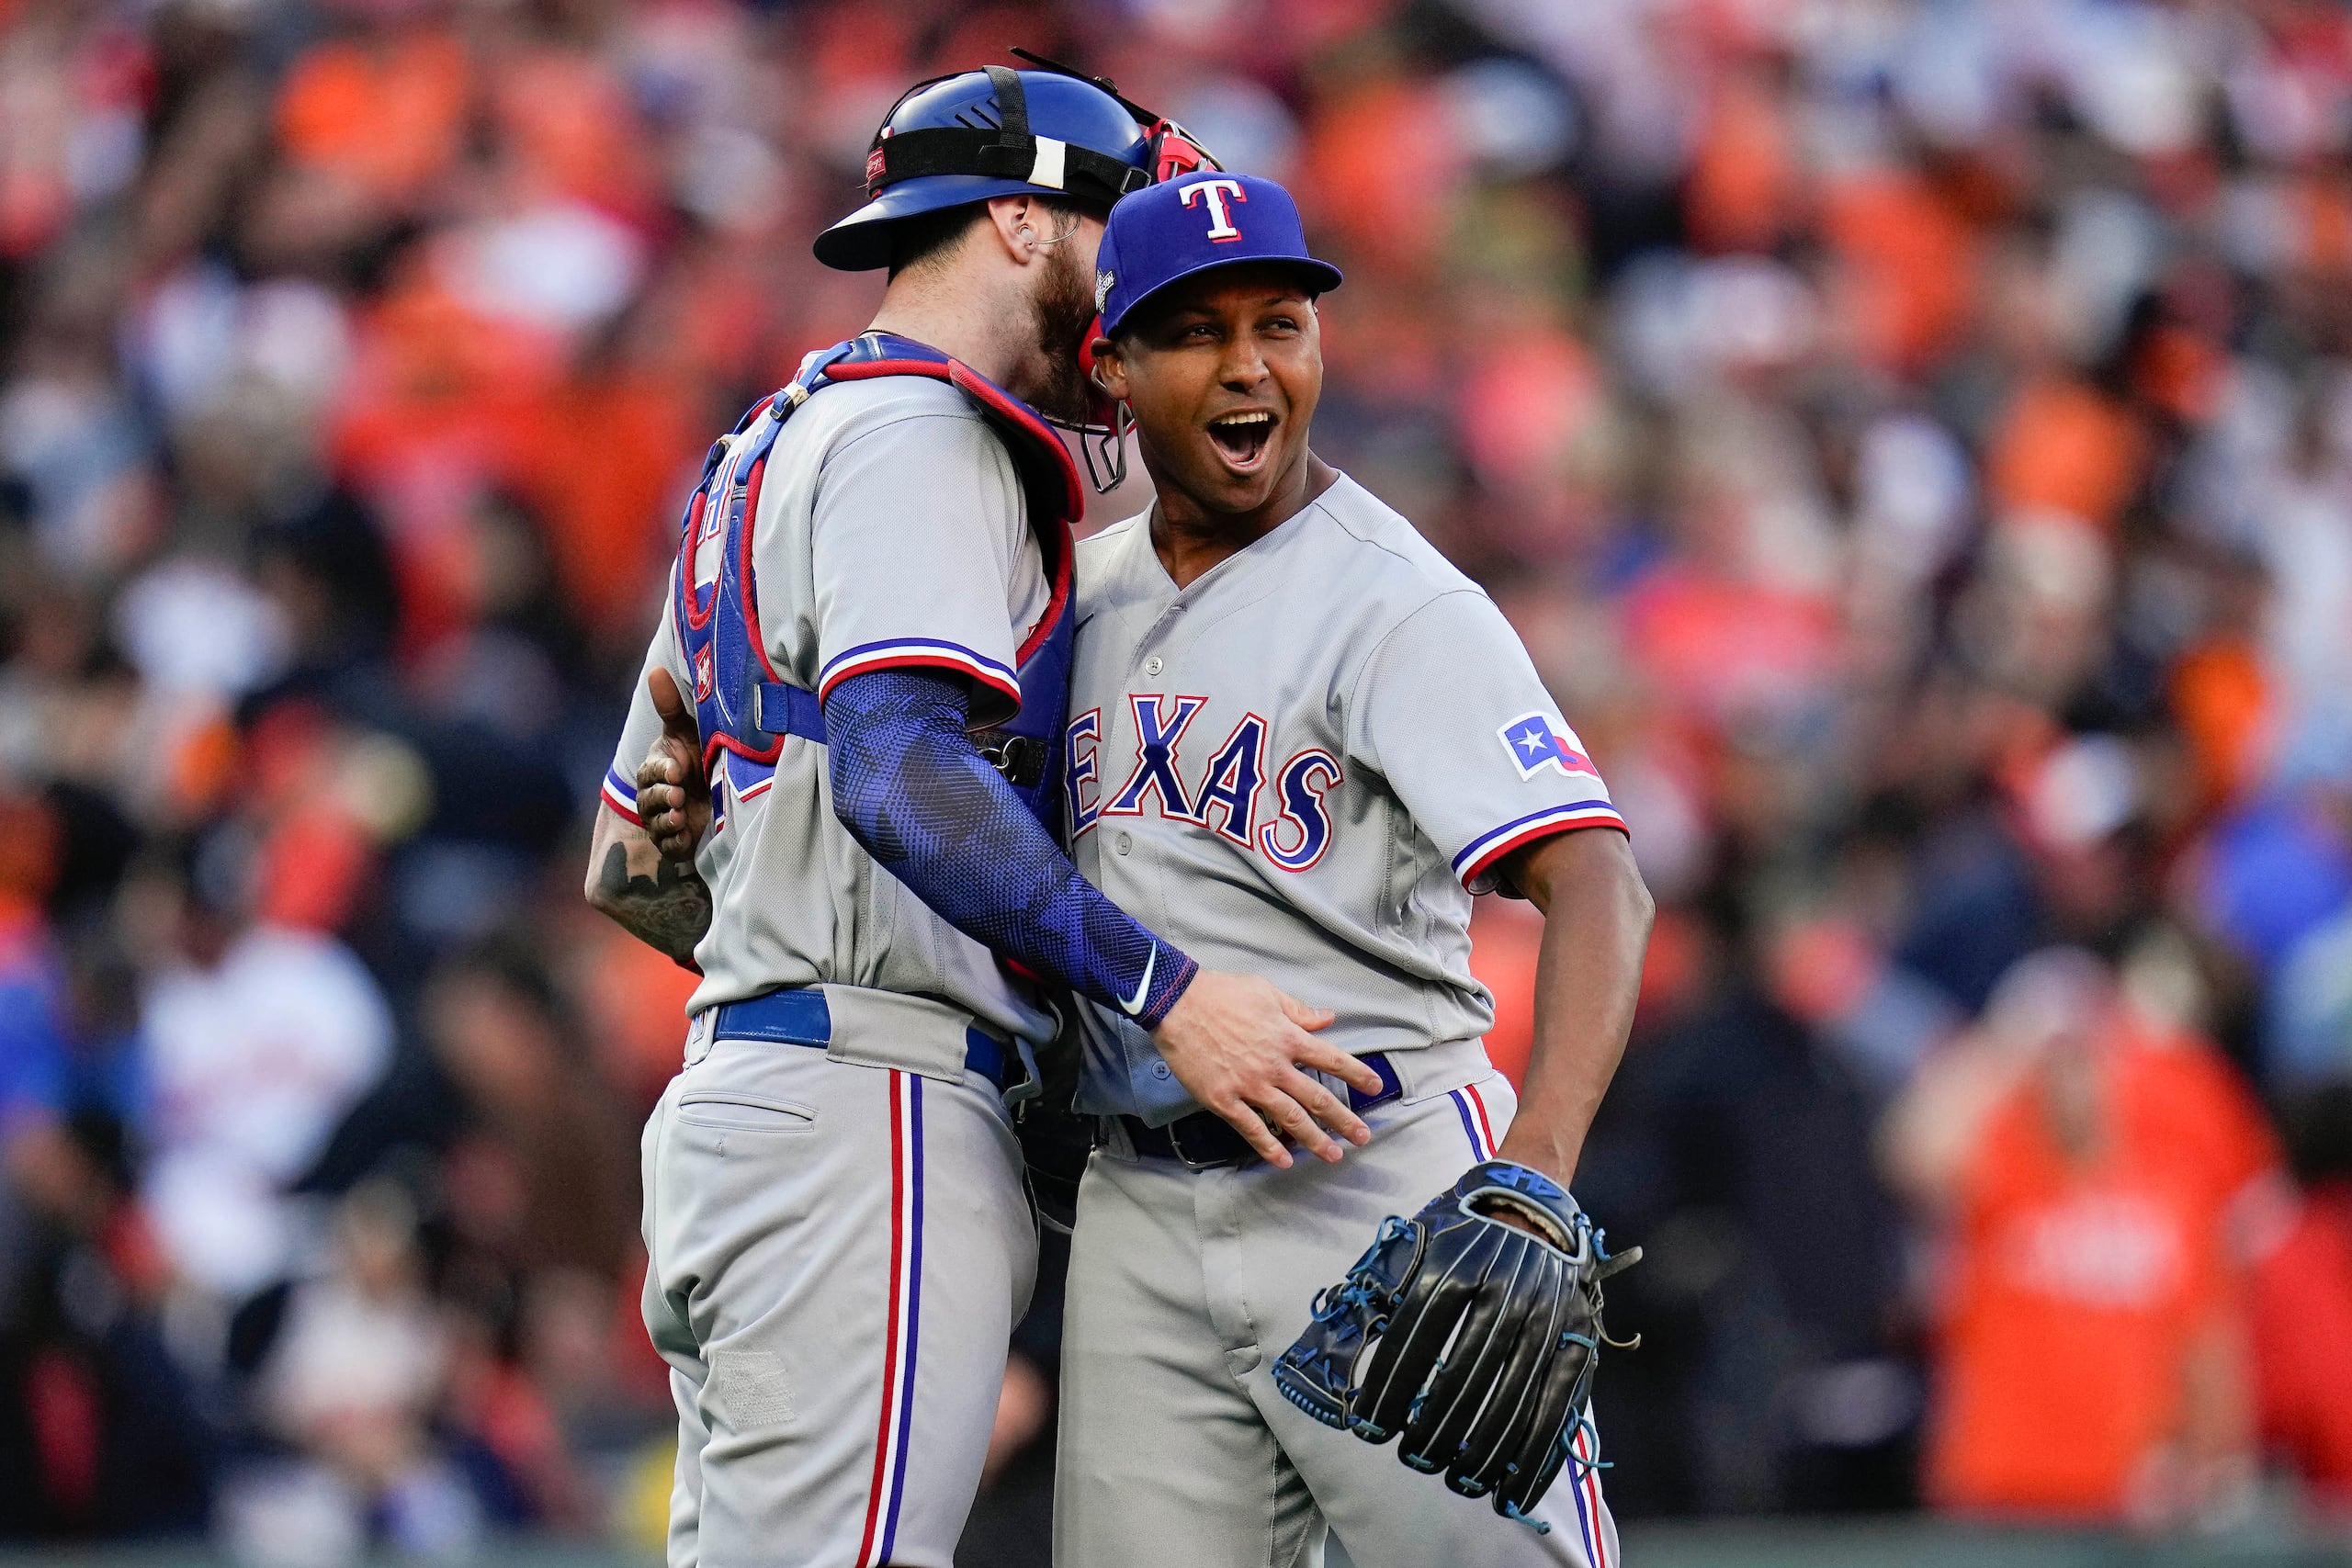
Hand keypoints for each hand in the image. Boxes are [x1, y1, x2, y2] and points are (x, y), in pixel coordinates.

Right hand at [637, 668, 710, 860]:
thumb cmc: (700, 755)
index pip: (651, 771)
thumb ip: (670, 706)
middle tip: (677, 794)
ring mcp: (665, 819)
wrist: (722, 791)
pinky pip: (669, 845)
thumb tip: (655, 670)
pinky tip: (685, 834)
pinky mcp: (677, 841)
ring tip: (680, 815)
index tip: (677, 771)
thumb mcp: (688, 731)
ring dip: (666, 819)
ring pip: (656, 822)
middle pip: (648, 798)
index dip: (661, 771)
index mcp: (656, 768)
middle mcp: (656, 794)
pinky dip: (674, 840)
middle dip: (661, 797)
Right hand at [1149, 972, 1380, 1167]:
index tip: (1375, 1087)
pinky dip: (1268, 1147)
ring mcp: (1249, 1085)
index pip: (1332, 1060)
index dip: (1357, 1074)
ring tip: (1333, 1156)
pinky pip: (1251, 1128)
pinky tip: (1283, 1161)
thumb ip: (1299, 1010)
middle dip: (1343, 1120)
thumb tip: (1328, 1019)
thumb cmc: (1221, 993)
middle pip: (1317, 1098)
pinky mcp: (1223, 1099)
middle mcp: (1275, 1066)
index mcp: (1288, 1037)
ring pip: (1290, 1118)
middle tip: (1362, 1137)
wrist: (1176, 1003)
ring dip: (1314, 1140)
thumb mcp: (1266, 992)